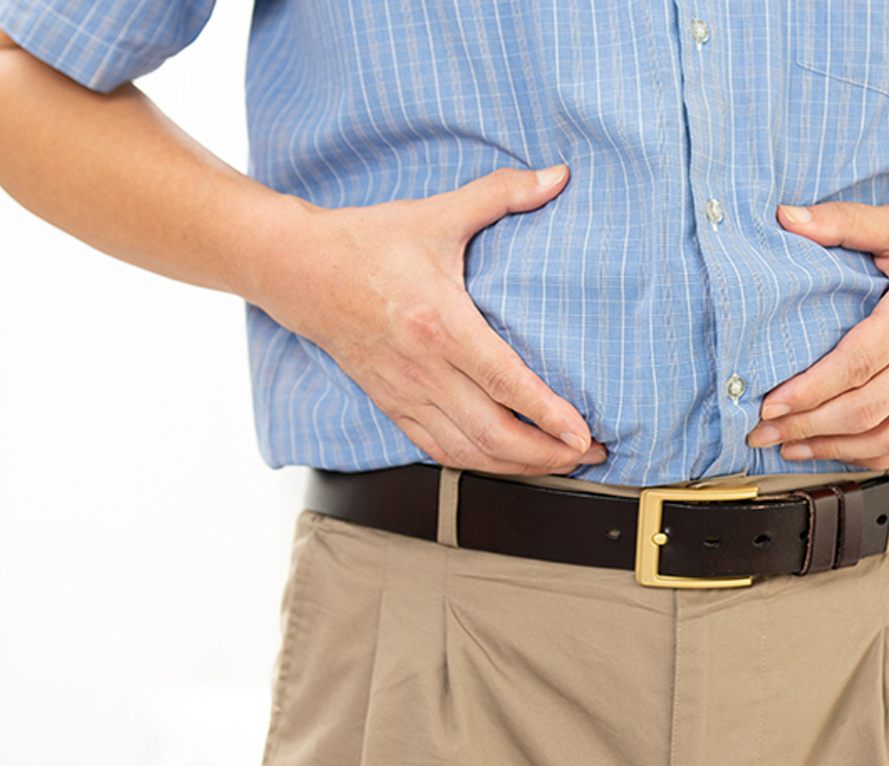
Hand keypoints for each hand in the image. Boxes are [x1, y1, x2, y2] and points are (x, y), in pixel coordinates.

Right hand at [252, 165, 605, 474]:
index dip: (546, 413)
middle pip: (491, 432)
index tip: (582, 433)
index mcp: (439, 321)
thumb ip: (502, 194)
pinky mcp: (390, 405)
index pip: (502, 380)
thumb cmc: (370, 242)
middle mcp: (422, 367)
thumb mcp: (437, 213)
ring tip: (560, 463)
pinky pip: (437, 451)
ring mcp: (404, 393)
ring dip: (518, 466)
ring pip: (467, 451)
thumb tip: (558, 176)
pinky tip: (508, 463)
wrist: (300, 271)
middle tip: (588, 454)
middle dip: (545, 453)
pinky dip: (478, 464)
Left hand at [746, 197, 888, 469]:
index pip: (856, 366)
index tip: (770, 403)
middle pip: (865, 411)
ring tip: (792, 447)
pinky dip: (876, 455)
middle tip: (761, 432)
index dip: (809, 391)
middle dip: (806, 428)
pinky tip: (841, 451)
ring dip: (836, 450)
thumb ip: (844, 222)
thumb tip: (786, 216)